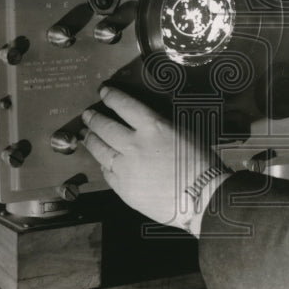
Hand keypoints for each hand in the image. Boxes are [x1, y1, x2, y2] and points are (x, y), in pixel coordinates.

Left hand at [81, 86, 228, 235]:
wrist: (201, 197)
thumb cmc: (199, 162)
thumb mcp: (182, 132)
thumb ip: (158, 127)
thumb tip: (141, 125)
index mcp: (152, 126)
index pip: (124, 105)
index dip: (111, 96)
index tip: (103, 91)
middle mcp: (133, 145)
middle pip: (105, 127)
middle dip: (94, 119)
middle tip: (87, 115)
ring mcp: (125, 168)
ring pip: (100, 150)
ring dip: (91, 140)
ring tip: (86, 135)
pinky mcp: (123, 188)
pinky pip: (107, 173)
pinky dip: (103, 164)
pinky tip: (102, 161)